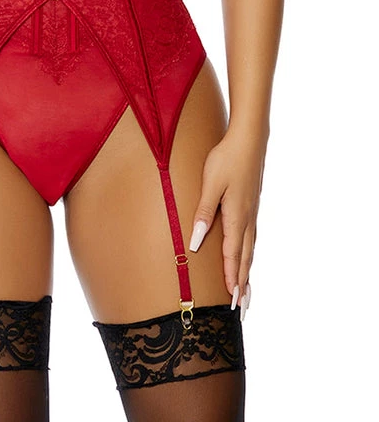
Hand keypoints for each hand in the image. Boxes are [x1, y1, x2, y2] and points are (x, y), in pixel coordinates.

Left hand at [188, 127, 266, 315]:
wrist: (248, 139)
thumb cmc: (226, 159)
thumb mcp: (210, 184)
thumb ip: (204, 213)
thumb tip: (197, 243)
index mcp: (237, 216)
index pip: (233, 256)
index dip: (232, 279)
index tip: (231, 302)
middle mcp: (247, 219)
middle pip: (246, 258)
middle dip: (243, 284)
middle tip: (242, 309)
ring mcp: (252, 212)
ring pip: (250, 249)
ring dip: (248, 272)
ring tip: (246, 291)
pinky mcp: (251, 205)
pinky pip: (251, 238)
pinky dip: (249, 254)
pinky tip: (247, 256)